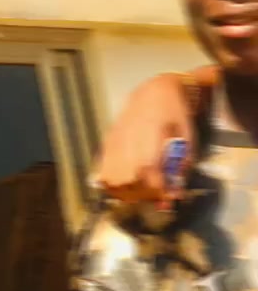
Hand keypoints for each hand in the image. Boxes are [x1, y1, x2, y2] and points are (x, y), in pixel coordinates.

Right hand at [93, 73, 193, 208]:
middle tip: (157, 192)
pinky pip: (103, 173)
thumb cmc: (174, 115)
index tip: (169, 199)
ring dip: (127, 192)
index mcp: (148, 148)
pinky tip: (126, 181)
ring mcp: (113, 147)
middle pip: (129, 186)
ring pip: (112, 183)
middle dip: (145, 195)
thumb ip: (180, 168)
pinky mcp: (106, 145)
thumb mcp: (188, 141)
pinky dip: (113, 183)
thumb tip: (174, 193)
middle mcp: (126, 150)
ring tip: (141, 189)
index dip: (160, 195)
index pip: (150, 183)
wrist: (154, 92)